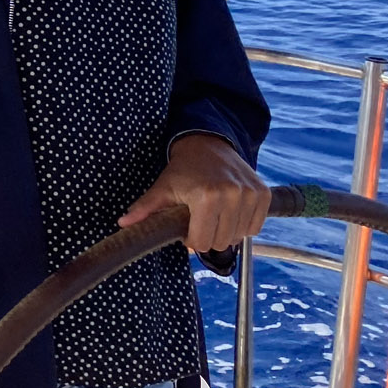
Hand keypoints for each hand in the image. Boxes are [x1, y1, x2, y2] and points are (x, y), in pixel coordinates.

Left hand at [117, 133, 267, 252]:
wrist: (208, 144)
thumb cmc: (183, 169)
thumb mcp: (163, 187)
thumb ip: (145, 208)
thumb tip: (123, 224)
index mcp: (206, 197)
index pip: (202, 242)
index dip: (191, 240)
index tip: (186, 227)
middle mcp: (233, 196)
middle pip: (220, 242)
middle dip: (207, 236)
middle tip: (199, 219)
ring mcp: (251, 195)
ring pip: (239, 237)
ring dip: (225, 232)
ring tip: (213, 214)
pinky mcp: (264, 195)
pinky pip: (254, 227)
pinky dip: (241, 226)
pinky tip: (229, 212)